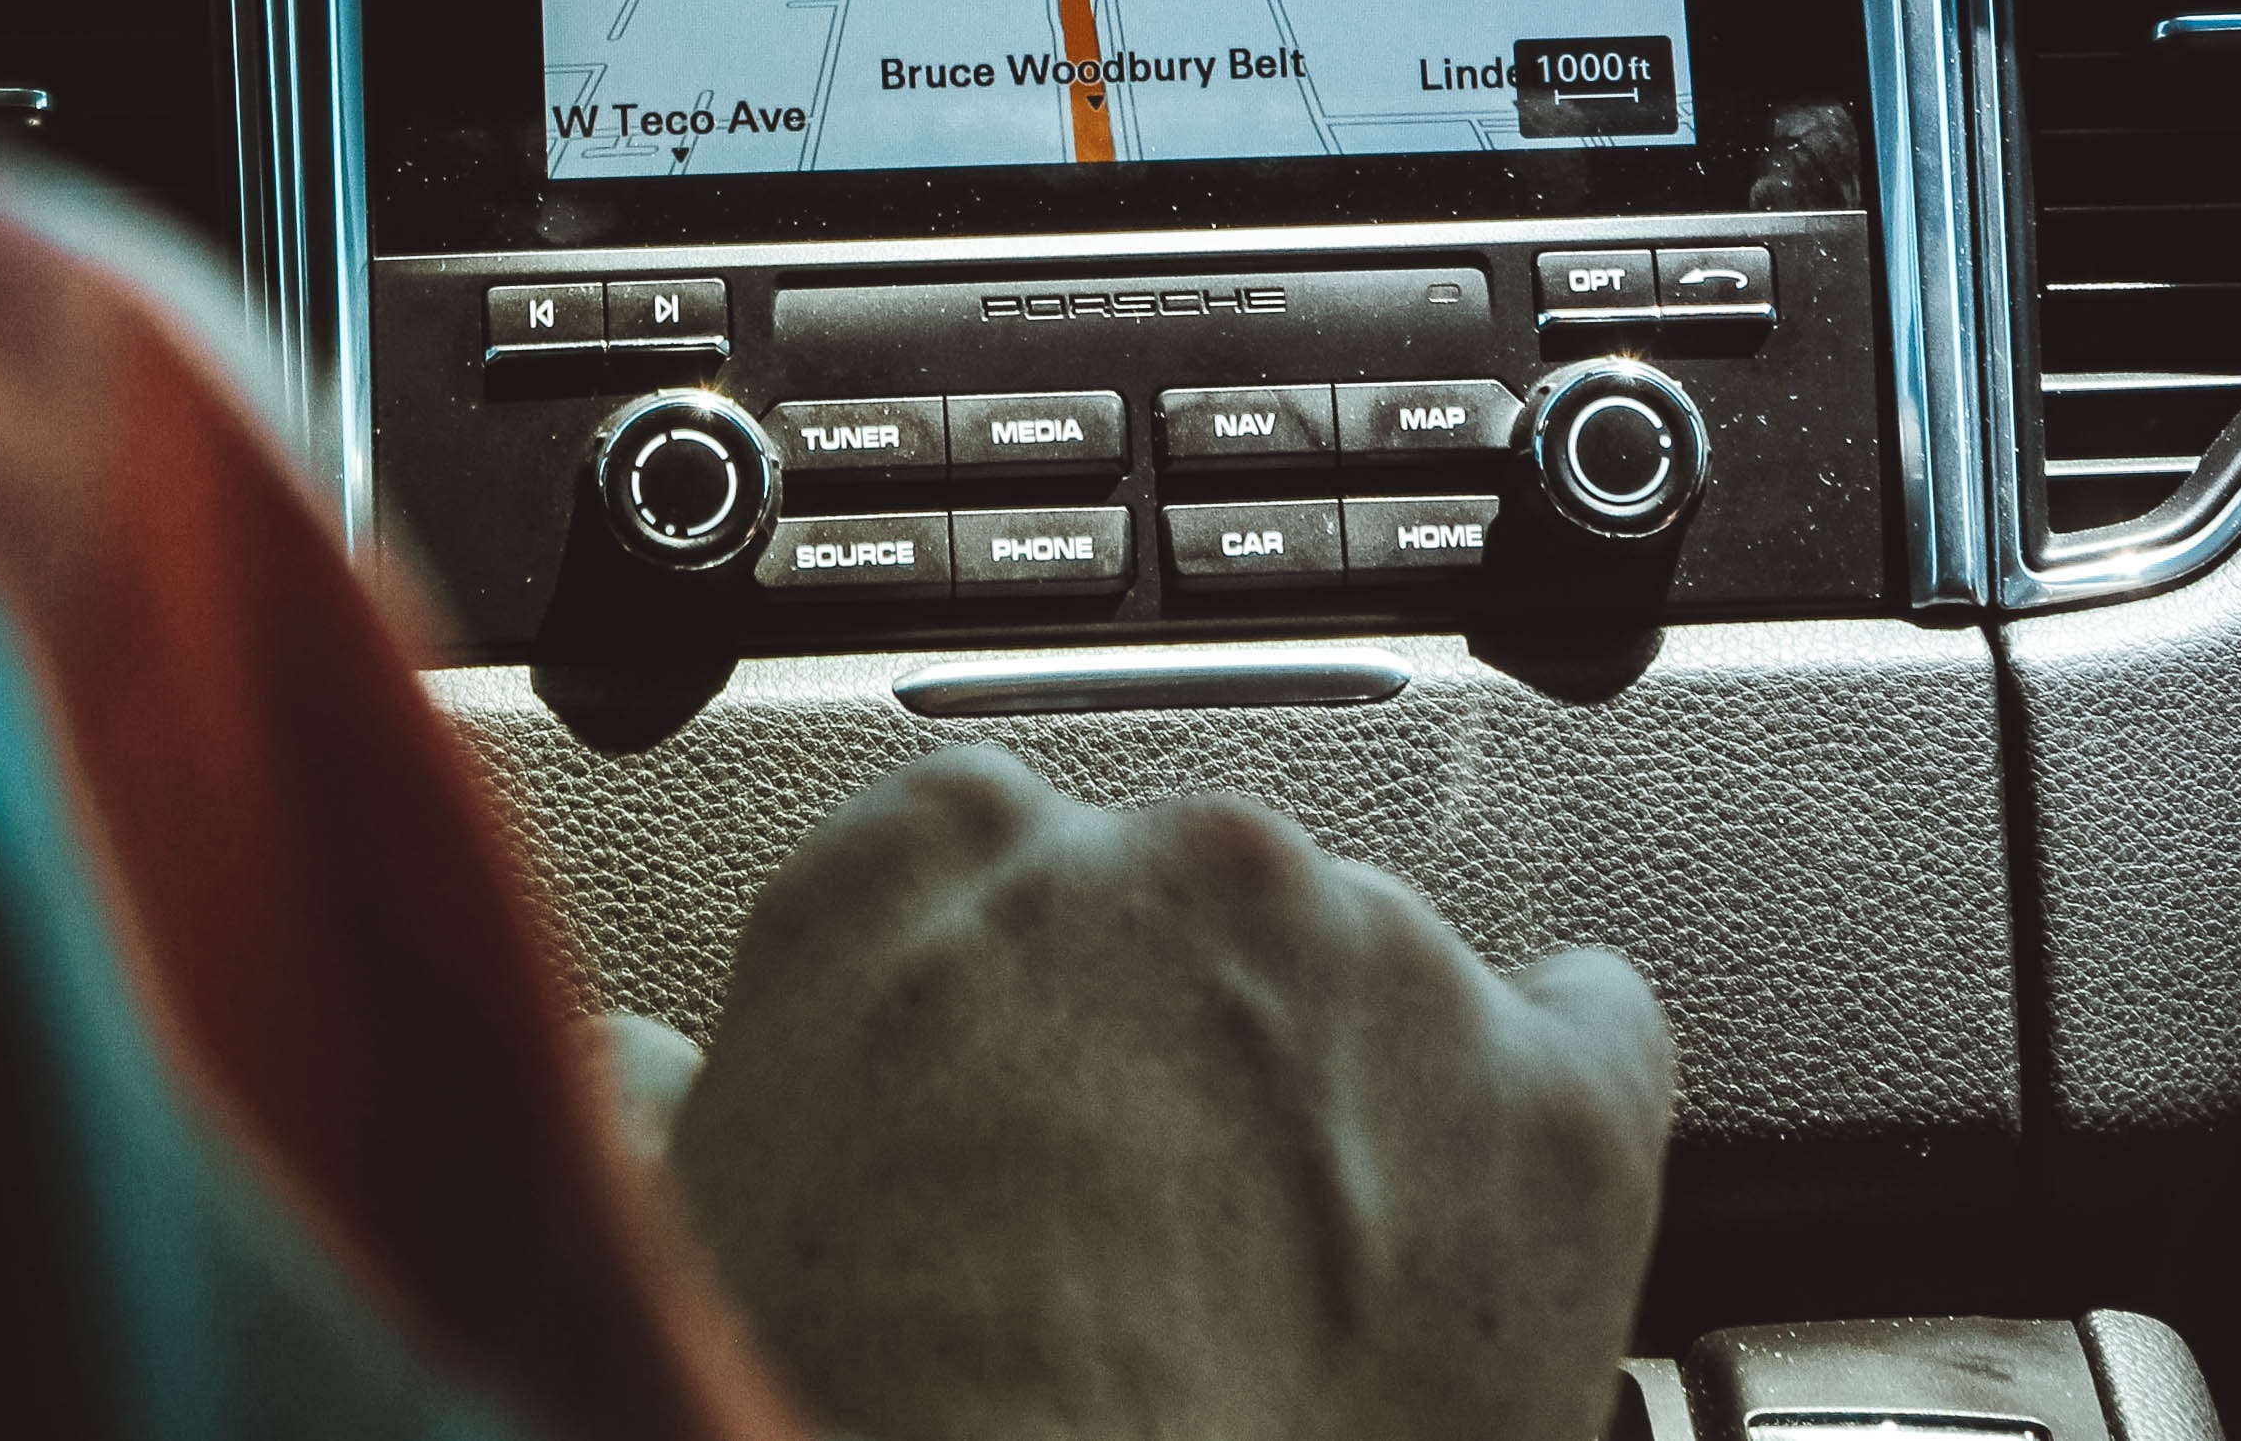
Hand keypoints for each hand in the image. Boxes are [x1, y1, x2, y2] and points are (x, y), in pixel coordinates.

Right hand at [669, 749, 1672, 1440]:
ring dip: (1356, 1120)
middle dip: (1189, 1068)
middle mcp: (1160, 862)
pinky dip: (1564, 1110)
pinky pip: (1600, 1032)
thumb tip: (640, 1067)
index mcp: (933, 864)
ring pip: (1388, 997)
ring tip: (1301, 1316)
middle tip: (1150, 1257)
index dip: (1021, 1009)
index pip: (996, 855)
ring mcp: (1367, 964)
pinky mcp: (1541, 1105)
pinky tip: (1510, 1215)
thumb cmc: (825, 1415)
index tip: (1028, 1108)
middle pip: (1204, 921)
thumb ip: (663, 1096)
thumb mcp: (672, 1237)